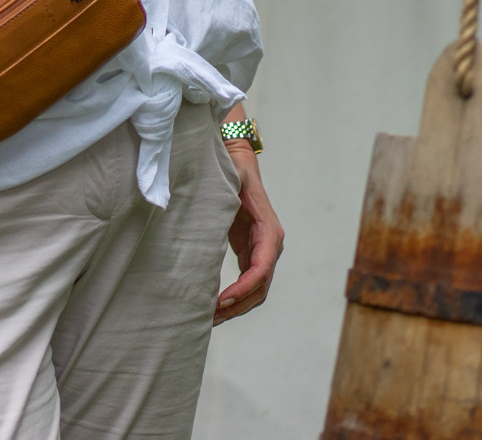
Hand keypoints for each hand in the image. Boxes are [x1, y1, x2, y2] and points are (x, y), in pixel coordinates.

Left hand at [215, 143, 282, 324]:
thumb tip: (211, 210)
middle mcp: (271, 245)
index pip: (261, 269)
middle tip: (211, 317)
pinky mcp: (252, 253)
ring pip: (257, 291)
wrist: (239, 164)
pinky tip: (215, 306)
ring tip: (210, 318)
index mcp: (269, 231)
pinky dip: (236, 298)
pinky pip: (248, 283)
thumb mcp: (229, 181)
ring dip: (237, 307)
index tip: (222, 301)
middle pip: (260, 287)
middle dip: (238, 305)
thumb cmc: (232, 171)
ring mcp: (263, 251)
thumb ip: (225, 194)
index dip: (243, 288)